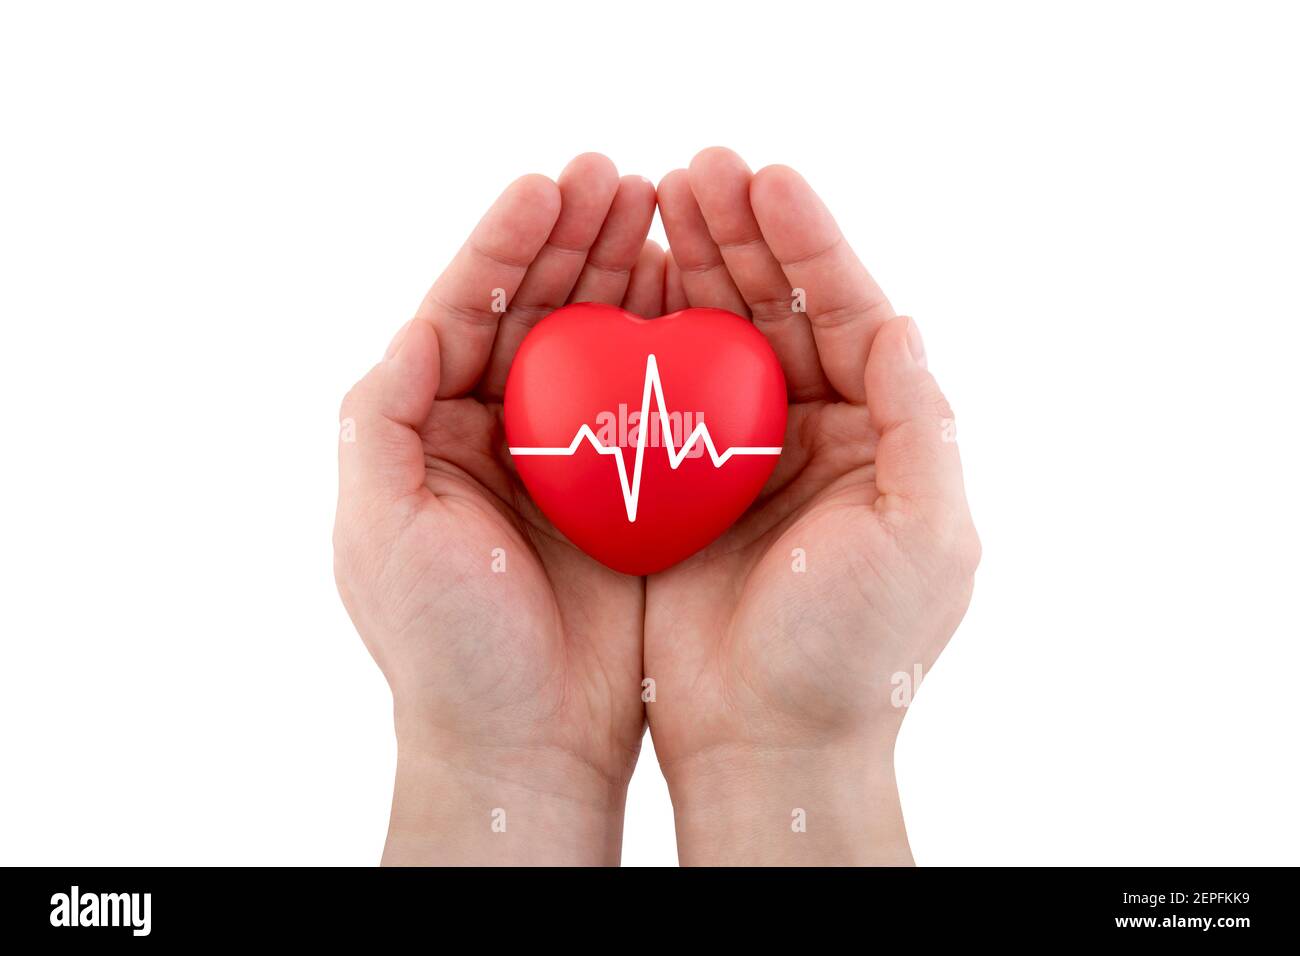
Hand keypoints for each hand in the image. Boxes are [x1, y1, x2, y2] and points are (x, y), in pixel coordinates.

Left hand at [334, 154, 665, 864]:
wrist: (524, 741)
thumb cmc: (443, 646)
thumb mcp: (380, 527)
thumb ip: (381, 419)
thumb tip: (415, 321)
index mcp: (427, 428)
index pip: (465, 309)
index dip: (505, 244)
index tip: (551, 186)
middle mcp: (493, 430)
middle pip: (536, 310)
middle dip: (575, 241)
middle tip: (625, 179)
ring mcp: (564, 457)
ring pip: (596, 343)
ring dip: (626, 276)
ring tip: (666, 212)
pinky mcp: (624, 489)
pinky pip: (647, 400)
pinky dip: (668, 345)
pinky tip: (695, 298)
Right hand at [645, 148, 979, 864]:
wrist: (770, 742)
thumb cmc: (856, 654)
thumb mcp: (922, 537)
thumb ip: (923, 426)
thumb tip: (904, 322)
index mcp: (881, 433)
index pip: (850, 314)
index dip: (812, 244)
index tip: (767, 179)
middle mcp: (817, 432)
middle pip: (778, 310)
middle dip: (742, 236)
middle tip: (695, 168)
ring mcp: (744, 456)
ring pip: (716, 339)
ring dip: (690, 267)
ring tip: (651, 199)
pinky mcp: (682, 485)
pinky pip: (660, 394)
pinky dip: (642, 338)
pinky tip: (616, 288)